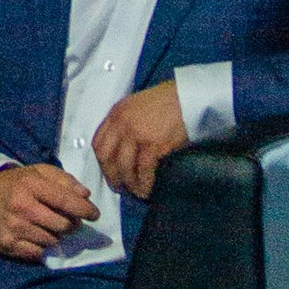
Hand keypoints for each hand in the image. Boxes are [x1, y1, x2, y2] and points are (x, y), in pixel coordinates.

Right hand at [0, 161, 95, 259]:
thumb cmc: (19, 183)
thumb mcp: (40, 172)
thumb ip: (64, 181)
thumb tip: (85, 195)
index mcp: (30, 185)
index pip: (65, 200)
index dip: (85, 209)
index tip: (94, 214)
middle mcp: (20, 206)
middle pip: (62, 225)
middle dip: (71, 224)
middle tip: (69, 220)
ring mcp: (13, 227)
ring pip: (51, 241)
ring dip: (55, 235)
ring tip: (49, 226)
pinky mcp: (6, 243)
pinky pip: (37, 253)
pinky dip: (41, 247)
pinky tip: (36, 236)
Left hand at [92, 81, 188, 200]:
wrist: (189, 97)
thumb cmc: (169, 100)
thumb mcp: (138, 105)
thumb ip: (127, 121)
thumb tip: (124, 146)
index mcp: (117, 112)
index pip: (98, 142)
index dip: (102, 161)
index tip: (108, 171)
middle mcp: (122, 123)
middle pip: (106, 157)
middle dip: (111, 175)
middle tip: (118, 187)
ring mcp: (136, 133)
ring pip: (123, 166)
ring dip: (128, 183)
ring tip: (135, 191)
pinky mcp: (153, 144)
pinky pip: (143, 170)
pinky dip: (144, 183)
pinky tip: (147, 190)